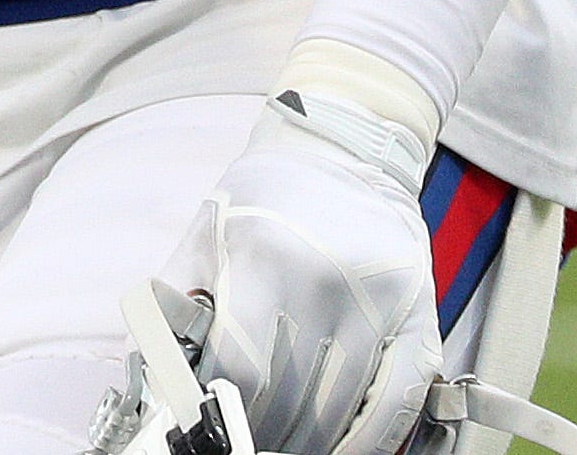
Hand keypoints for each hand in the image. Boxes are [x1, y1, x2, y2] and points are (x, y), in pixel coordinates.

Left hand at [159, 93, 440, 454]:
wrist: (347, 151)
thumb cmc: (266, 195)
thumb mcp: (208, 229)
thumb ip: (178, 298)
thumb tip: (155, 367)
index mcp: (265, 256)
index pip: (243, 365)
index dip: (221, 408)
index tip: (207, 426)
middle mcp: (326, 281)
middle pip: (291, 398)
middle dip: (260, 432)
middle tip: (242, 441)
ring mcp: (380, 302)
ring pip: (342, 409)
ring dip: (308, 442)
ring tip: (280, 445)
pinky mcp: (420, 316)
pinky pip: (400, 400)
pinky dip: (372, 440)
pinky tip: (344, 452)